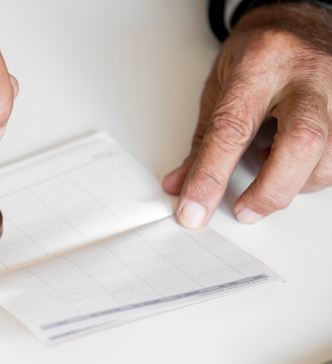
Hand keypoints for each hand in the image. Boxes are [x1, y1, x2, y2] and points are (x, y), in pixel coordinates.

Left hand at [163, 2, 331, 226]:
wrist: (301, 16)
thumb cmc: (260, 49)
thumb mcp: (219, 83)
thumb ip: (203, 138)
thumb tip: (180, 185)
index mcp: (262, 62)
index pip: (232, 128)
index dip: (210, 176)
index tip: (194, 209)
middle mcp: (309, 73)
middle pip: (300, 143)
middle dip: (270, 190)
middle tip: (244, 210)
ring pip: (328, 158)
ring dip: (293, 184)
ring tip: (270, 174)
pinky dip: (313, 174)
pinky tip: (294, 163)